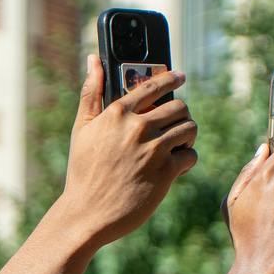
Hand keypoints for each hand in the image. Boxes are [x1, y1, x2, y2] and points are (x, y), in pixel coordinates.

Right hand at [57, 56, 198, 247]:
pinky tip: (175, 166)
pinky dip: (187, 159)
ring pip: (190, 127)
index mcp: (117, 113)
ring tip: (178, 143)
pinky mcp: (166, 172)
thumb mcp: (82, 129)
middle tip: (175, 124)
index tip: (180, 77)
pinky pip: (191, 155)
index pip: (154, 84)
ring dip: (187, 135)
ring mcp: (153, 149)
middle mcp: (137, 127)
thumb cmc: (82, 171)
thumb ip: (91, 92)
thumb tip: (93, 59)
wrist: (87, 214)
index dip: (172, 78)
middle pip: (179, 106)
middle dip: (180, 114)